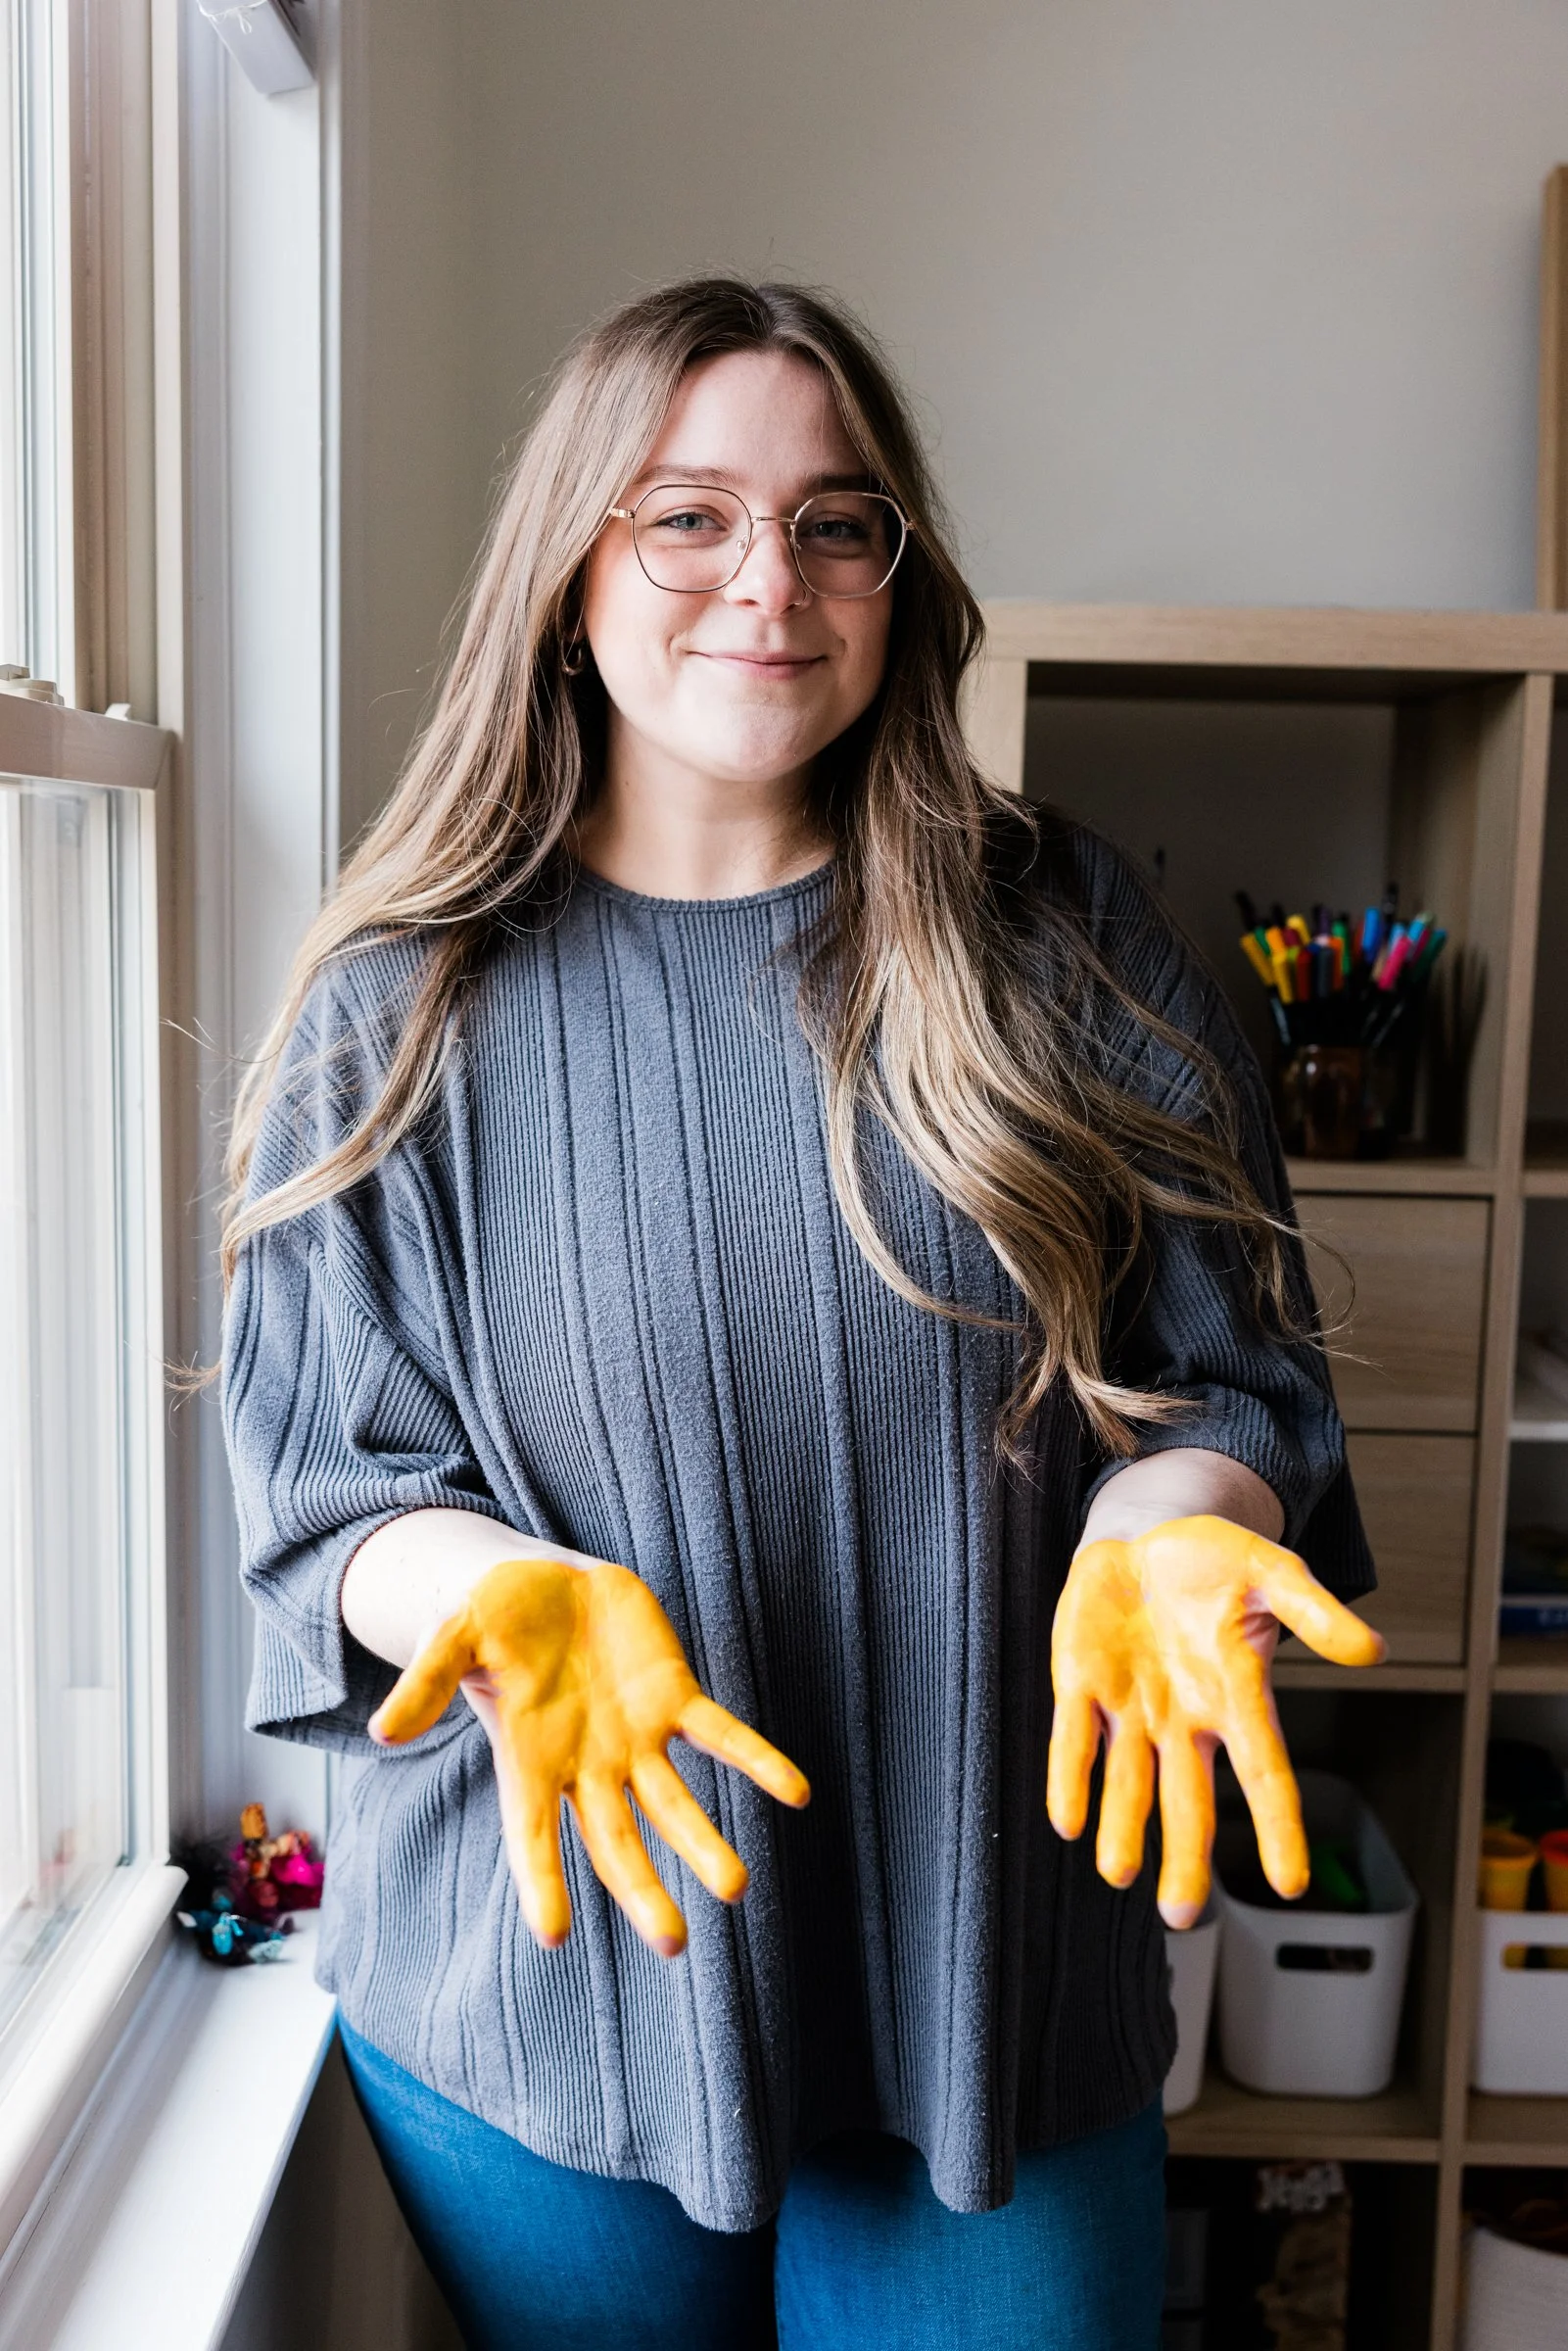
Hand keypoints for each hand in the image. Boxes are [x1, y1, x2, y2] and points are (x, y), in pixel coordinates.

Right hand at [368, 1554, 808, 1957]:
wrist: (543, 1579)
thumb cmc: (487, 1614)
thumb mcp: (452, 1637)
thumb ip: (426, 1682)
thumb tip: (379, 1729)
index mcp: (527, 1761)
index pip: (532, 1835)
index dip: (542, 1882)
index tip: (555, 1935)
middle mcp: (586, 1766)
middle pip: (617, 1842)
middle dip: (644, 1889)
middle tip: (675, 1943)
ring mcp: (634, 1738)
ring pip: (674, 1804)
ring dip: (704, 1843)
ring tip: (736, 1886)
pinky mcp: (673, 1698)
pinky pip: (722, 1736)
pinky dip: (758, 1762)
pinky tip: (797, 1792)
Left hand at [1046, 1514, 1383, 1928]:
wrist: (1148, 1538)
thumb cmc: (1217, 1563)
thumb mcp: (1272, 1573)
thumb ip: (1315, 1610)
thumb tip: (1373, 1649)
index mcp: (1236, 1696)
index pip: (1266, 1773)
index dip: (1278, 1827)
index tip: (1291, 1884)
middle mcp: (1185, 1717)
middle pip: (1189, 1800)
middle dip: (1185, 1856)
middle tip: (1181, 1917)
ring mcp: (1132, 1705)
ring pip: (1128, 1780)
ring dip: (1123, 1827)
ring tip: (1117, 1872)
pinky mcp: (1081, 1682)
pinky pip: (1074, 1738)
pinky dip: (1070, 1778)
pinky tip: (1068, 1820)